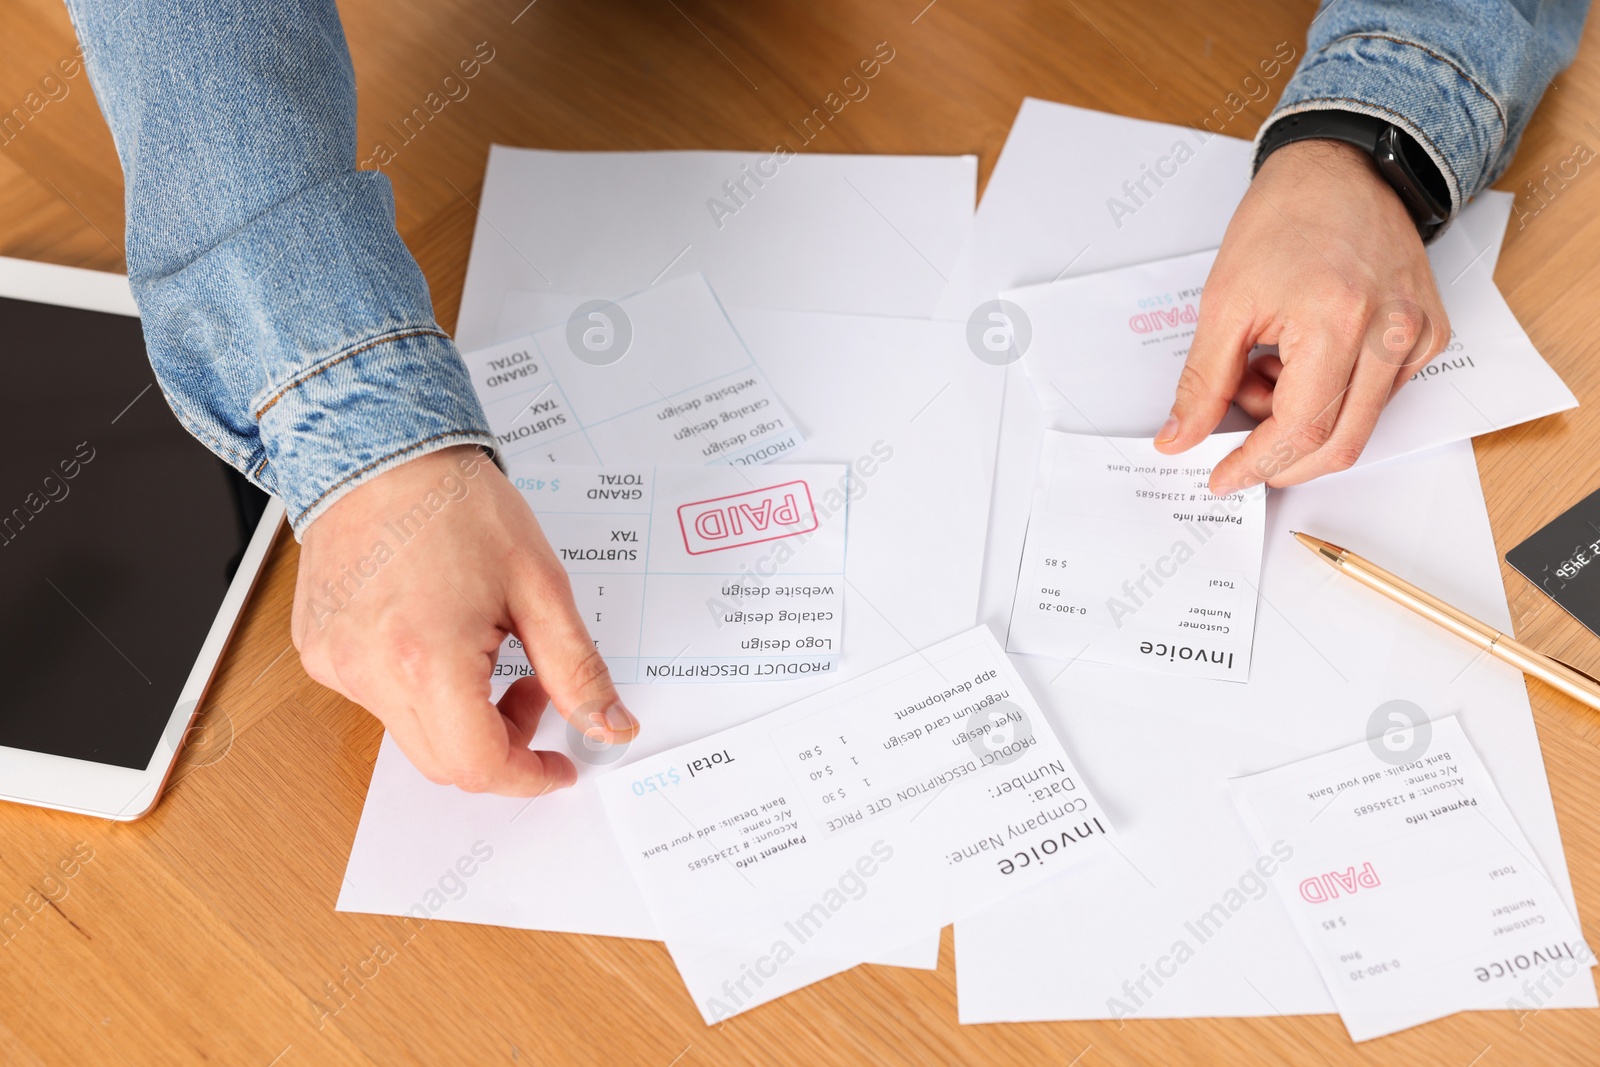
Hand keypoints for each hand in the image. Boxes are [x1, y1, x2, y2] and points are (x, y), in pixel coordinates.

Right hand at [291, 445, 637, 795]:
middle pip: (444, 763)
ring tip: (481, 643)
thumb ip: (577, 669)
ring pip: (412, 734)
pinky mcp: (318, 652)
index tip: (559, 762)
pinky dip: (417, 687)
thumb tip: (608, 726)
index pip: (481, 766)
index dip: (530, 775)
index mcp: (427, 661)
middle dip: (501, 742)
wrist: (379, 452)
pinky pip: (377, 699)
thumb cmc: (456, 504)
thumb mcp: (540, 586)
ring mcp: (336, 666)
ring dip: (459, 714)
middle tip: (530, 686)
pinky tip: (433, 631)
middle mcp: (369, 674)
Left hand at [1154, 139, 1449, 493]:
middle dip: (1280, 455)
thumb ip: (1203, 382)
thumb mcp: (1224, 301)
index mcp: (1339, 320)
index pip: (1299, 430)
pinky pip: (1378, 396)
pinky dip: (1331, 396)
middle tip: (1236, 436)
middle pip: (1337, 444)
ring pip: (1357, 424)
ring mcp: (1418, 337)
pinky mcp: (1429, 335)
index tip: (1221, 477)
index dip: (1255, 464)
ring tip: (1266, 366)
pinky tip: (1300, 357)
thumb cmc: (1285, 218)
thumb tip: (1178, 439)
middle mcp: (1392, 333)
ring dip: (1301, 418)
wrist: (1340, 169)